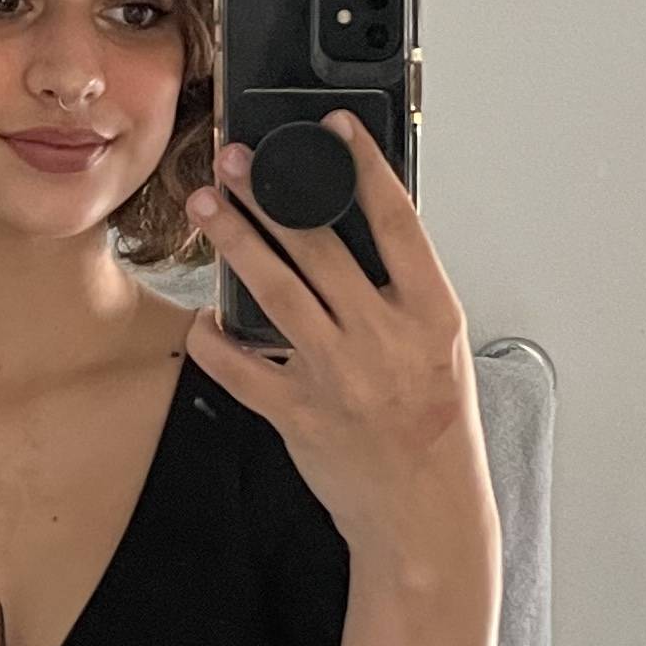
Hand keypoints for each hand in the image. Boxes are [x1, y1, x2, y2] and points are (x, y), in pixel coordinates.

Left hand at [181, 109, 495, 574]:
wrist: (426, 515)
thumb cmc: (438, 432)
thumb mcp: (442, 349)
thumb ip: (404, 295)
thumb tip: (363, 236)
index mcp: (431, 315)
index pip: (397, 222)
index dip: (362, 166)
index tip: (333, 130)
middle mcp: (384, 339)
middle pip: (319, 248)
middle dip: (269, 196)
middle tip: (235, 162)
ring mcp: (338, 376)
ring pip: (274, 293)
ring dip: (235, 243)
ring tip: (206, 208)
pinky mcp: (298, 414)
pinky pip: (240, 368)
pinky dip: (213, 340)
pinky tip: (203, 316)